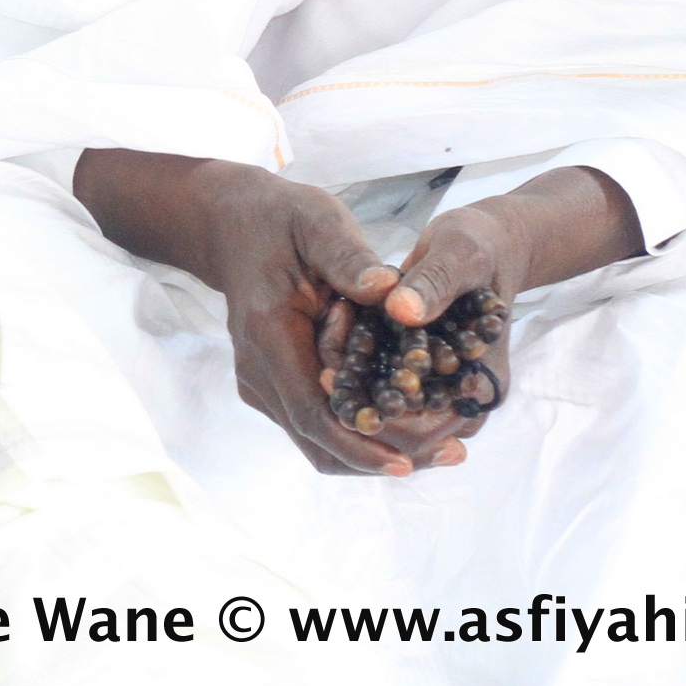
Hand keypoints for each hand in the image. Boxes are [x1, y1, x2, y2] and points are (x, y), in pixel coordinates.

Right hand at [75, 149, 412, 475]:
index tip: (405, 464)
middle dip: (383, 458)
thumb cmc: (281, 221)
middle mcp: (258, 371)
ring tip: (445, 446)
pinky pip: (318, 428)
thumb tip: (393, 293)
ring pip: (319, 444)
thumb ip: (351, 258)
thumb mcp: (319, 222)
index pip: (311, 412)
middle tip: (453, 451)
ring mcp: (262, 384)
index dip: (358, 444)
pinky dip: (363, 436)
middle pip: (319, 441)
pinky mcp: (274, 387)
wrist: (232, 226)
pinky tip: (413, 425)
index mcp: (268, 334)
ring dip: (378, 453)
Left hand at [343, 164, 643, 458]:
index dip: (385, 410)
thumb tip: (402, 310)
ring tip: (320, 371)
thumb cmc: (476, 247)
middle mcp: (466, 400)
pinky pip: (385, 399)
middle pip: (410, 436)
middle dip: (364, 412)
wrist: (483, 248)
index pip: (433, 421)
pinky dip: (358, 388)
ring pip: (394, 424)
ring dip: (356, 404)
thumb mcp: (459, 253)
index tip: (335, 381)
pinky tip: (328, 364)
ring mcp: (443, 395)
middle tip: (320, 377)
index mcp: (485, 381)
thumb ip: (434, 282)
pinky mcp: (420, 380)